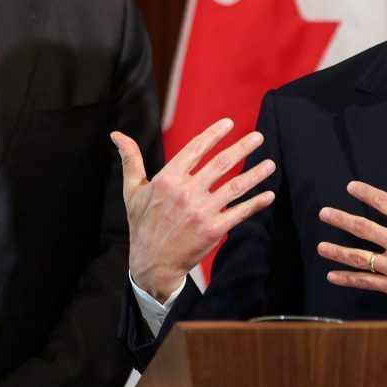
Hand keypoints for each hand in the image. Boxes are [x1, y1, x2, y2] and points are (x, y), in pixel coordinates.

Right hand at [112, 118, 275, 301]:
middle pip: (220, 164)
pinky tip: (268, 194)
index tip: (229, 123)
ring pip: (234, 186)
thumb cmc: (142, 224)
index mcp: (167, 179)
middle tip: (258, 137)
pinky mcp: (213, 229)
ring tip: (270, 163)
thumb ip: (130, 160)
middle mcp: (186, 193)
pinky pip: (240, 212)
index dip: (213, 134)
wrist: (152, 264)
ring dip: (255, 174)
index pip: (195, 149)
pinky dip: (256, 203)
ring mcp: (201, 211)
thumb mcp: (133, 191)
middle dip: (242, 148)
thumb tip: (116, 134)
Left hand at [316, 155, 386, 319]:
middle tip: (324, 213)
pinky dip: (348, 279)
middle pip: (363, 228)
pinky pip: (367, 282)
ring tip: (321, 246)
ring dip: (337, 250)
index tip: (351, 187)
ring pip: (360, 257)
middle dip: (340, 219)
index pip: (384, 203)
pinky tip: (333, 276)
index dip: (365, 193)